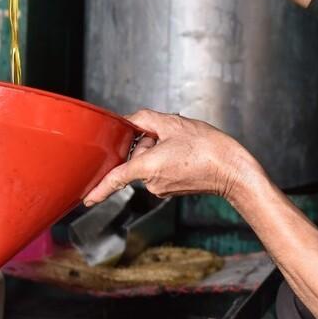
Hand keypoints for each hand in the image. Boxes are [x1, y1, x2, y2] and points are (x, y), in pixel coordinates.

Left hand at [83, 110, 261, 205]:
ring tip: (182, 144)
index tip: (85, 199)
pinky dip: (167, 158)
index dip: (98, 190)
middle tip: (169, 135)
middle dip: (146, 144)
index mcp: (147, 167)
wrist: (232, 170)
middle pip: (135, 159)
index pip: (115, 178)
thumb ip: (146, 118)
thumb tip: (132, 121)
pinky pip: (160, 170)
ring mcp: (162, 188)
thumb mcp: (174, 124)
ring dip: (158, 150)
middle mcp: (151, 182)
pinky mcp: (172, 189)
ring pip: (148, 163)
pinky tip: (185, 153)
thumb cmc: (207, 148)